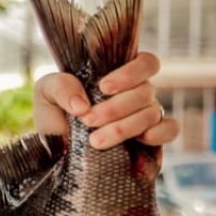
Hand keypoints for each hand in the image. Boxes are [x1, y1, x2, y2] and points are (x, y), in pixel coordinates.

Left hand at [32, 52, 177, 149]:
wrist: (56, 153)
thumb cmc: (53, 117)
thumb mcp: (45, 94)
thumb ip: (59, 85)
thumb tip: (82, 104)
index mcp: (117, 75)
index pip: (145, 62)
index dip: (131, 72)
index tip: (103, 88)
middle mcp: (136, 93)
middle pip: (146, 90)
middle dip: (116, 107)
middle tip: (88, 121)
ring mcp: (145, 115)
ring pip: (152, 112)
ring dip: (124, 127)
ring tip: (94, 141)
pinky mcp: (151, 139)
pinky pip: (170, 129)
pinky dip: (159, 133)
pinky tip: (139, 140)